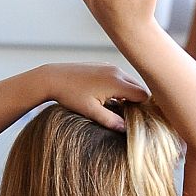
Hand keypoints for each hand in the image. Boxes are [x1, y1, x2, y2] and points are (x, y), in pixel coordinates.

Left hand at [31, 62, 150, 132]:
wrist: (52, 77)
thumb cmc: (70, 95)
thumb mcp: (90, 111)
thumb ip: (110, 121)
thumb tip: (126, 129)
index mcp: (116, 82)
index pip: (143, 95)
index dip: (142, 108)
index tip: (135, 118)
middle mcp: (117, 71)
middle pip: (139, 87)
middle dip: (137, 102)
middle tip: (129, 116)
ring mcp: (110, 66)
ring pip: (130, 82)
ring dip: (129, 94)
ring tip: (118, 107)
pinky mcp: (104, 65)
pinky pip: (120, 77)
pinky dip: (120, 87)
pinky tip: (110, 97)